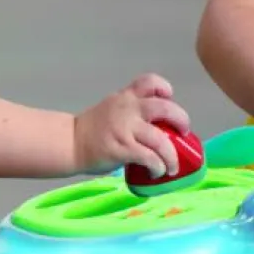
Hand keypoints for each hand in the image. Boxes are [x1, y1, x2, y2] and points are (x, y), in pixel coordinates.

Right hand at [74, 73, 190, 176]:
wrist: (70, 143)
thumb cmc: (93, 130)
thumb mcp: (112, 109)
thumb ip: (132, 113)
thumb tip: (159, 129)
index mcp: (125, 97)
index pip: (149, 82)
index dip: (164, 88)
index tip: (170, 98)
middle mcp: (128, 109)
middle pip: (164, 108)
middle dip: (181, 120)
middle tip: (184, 132)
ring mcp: (126, 129)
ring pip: (161, 140)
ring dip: (171, 156)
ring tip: (172, 166)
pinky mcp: (122, 148)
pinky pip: (149, 158)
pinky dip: (158, 166)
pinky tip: (156, 172)